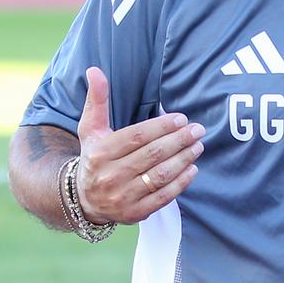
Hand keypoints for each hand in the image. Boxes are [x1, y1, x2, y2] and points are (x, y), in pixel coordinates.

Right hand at [76, 67, 202, 224]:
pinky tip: (193, 169)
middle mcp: (110, 176)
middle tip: (198, 130)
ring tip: (198, 146)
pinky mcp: (134, 213)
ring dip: (183, 160)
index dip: (161, 127)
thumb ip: (96, 100)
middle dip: (179, 141)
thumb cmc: (94, 156)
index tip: (181, 119)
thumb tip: (94, 69)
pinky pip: (163, 197)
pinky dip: (181, 183)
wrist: (84, 199)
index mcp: (100, 153)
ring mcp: (122, 197)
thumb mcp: (91, 129)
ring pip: (160, 176)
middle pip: (152, 155)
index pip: (136, 137)